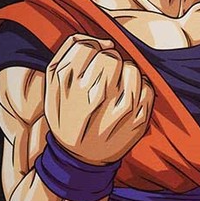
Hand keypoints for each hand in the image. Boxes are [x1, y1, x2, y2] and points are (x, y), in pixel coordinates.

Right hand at [44, 35, 152, 164]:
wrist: (79, 158)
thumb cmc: (66, 113)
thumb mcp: (52, 84)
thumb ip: (70, 52)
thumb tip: (105, 42)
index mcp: (65, 88)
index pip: (86, 47)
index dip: (91, 49)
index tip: (90, 61)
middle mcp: (90, 100)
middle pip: (110, 58)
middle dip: (109, 61)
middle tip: (104, 75)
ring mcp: (116, 113)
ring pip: (131, 70)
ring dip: (126, 73)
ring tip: (116, 87)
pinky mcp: (137, 123)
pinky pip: (147, 88)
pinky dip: (140, 87)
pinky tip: (127, 98)